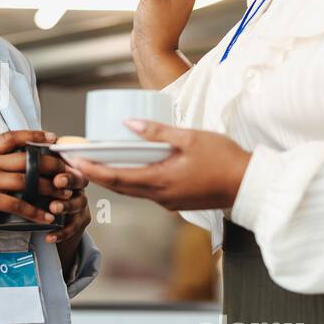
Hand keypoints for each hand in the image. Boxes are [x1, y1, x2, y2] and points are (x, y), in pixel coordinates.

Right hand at [0, 130, 61, 235]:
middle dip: (50, 165)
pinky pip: (18, 204)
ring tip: (64, 196)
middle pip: (26, 159)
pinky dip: (36, 212)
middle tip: (68, 171)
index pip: (11, 137)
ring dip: (49, 189)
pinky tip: (47, 217)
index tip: (52, 137)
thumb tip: (6, 165)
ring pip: (26, 181)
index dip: (33, 135)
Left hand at [38, 153, 91, 247]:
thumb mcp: (36, 179)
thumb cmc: (41, 194)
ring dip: (66, 205)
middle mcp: (76, 185)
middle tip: (58, 182)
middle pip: (80, 180)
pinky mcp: (79, 220)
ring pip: (78, 203)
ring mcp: (80, 203)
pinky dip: (61, 232)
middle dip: (69, 180)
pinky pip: (73, 226)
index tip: (54, 160)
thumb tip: (18, 146)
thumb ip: (33, 166)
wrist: (49, 220)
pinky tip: (49, 236)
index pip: (69, 162)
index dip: (63, 160)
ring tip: (54, 207)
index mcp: (66, 171)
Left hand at [66, 119, 250, 211]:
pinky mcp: (177, 201)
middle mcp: (160, 196)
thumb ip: (157, 132)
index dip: (93, 170)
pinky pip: (147, 193)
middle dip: (96, 176)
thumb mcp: (189, 138)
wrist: (248, 184)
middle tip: (76, 165)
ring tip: (95, 167)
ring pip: (133, 192)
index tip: (75, 163)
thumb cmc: (223, 159)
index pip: (117, 177)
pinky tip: (129, 171)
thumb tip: (128, 123)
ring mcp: (169, 201)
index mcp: (160, 180)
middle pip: (120, 188)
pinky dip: (132, 183)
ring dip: (113, 180)